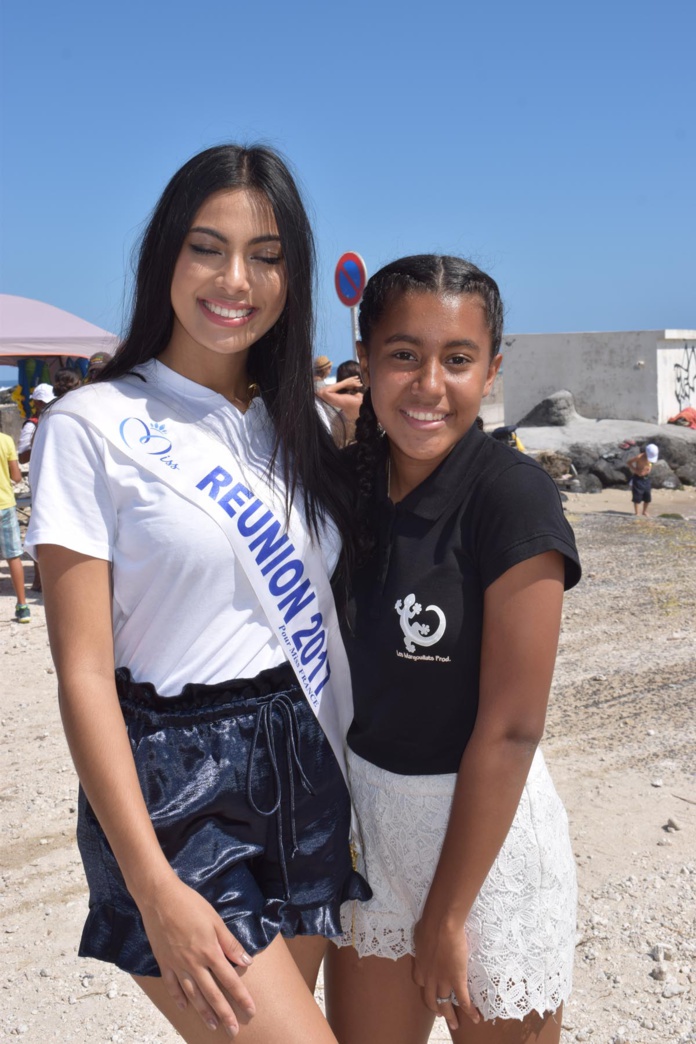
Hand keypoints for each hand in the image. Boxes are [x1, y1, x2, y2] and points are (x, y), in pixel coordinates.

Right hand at [138, 874, 255, 1037]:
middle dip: (224, 1014)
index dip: (241, 997)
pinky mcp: (164, 962)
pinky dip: (179, 998)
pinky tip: (185, 1007)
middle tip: (233, 1030)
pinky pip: (172, 985)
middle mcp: (194, 963)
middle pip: (212, 994)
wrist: (159, 898)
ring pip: (192, 995)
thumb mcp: (215, 920)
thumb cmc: (190, 904)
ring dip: (203, 1012)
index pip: (230, 980)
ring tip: (212, 1025)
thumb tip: (246, 961)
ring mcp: (177, 965)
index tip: (250, 1011)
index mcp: (209, 952)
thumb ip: (230, 943)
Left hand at [413, 913, 480, 1031]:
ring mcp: (443, 980)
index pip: (419, 982)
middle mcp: (429, 977)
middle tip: (442, 1014)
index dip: (426, 988)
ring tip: (455, 1025)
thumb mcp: (420, 935)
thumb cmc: (429, 924)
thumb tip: (423, 939)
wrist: (441, 924)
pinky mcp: (456, 980)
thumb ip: (423, 942)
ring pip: (445, 1004)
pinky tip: (475, 1018)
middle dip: (437, 1009)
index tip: (431, 990)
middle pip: (431, 999)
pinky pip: (463, 1000)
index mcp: (420, 965)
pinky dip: (469, 1011)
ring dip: (450, 1016)